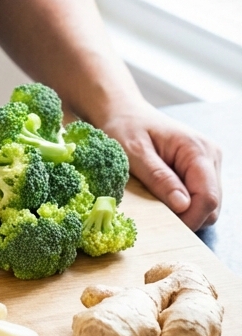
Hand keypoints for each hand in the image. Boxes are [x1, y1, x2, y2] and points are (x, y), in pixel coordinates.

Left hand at [101, 108, 221, 231]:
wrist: (124, 112)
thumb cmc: (125, 126)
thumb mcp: (134, 152)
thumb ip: (158, 178)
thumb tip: (182, 206)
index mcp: (196, 149)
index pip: (208, 197)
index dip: (189, 217)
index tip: (164, 223)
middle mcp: (210, 156)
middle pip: (212, 205)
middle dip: (187, 216)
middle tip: (155, 212)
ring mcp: (208, 163)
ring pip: (207, 205)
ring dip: (184, 211)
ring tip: (156, 199)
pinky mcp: (200, 171)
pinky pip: (199, 198)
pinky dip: (182, 205)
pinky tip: (162, 194)